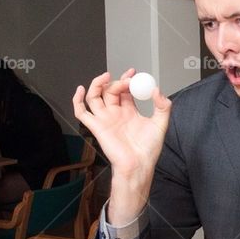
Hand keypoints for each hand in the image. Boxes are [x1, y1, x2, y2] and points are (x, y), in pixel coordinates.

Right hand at [73, 69, 171, 220]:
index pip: (124, 90)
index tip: (134, 73)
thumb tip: (157, 90)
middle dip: (118, 81)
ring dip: (97, 84)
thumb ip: (162, 106)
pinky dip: (77, 100)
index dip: (127, 79)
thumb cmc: (148, 150)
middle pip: (110, 90)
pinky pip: (81, 112)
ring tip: (107, 77)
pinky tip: (80, 90)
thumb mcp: (160, 124)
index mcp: (129, 112)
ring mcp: (104, 119)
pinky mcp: (96, 127)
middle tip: (128, 79)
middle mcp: (115, 113)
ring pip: (94, 96)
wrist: (139, 165)